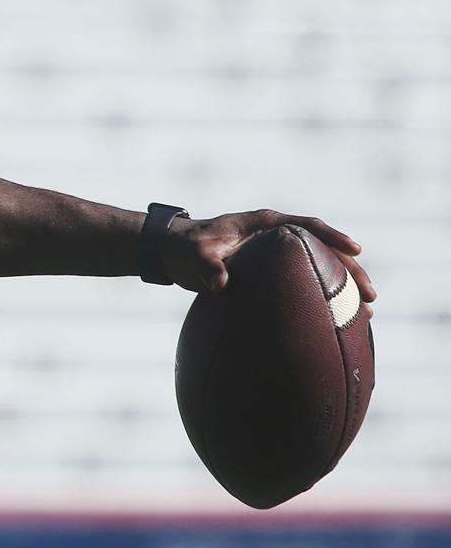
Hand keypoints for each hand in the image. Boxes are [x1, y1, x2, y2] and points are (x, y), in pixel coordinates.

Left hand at [163, 209, 375, 312]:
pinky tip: (338, 324)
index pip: (306, 226)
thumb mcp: (194, 254)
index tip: (355, 249)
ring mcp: (276, 255)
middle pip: (323, 250)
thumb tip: (219, 283)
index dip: (332, 236)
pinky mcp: (272, 273)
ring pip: (320, 269)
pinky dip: (322, 300)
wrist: (174, 254)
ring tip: (367, 314)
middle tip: (371, 295)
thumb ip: (206, 265)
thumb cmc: (185, 248)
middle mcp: (275, 236)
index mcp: (263, 223)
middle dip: (350, 270)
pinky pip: (305, 284)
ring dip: (343, 289)